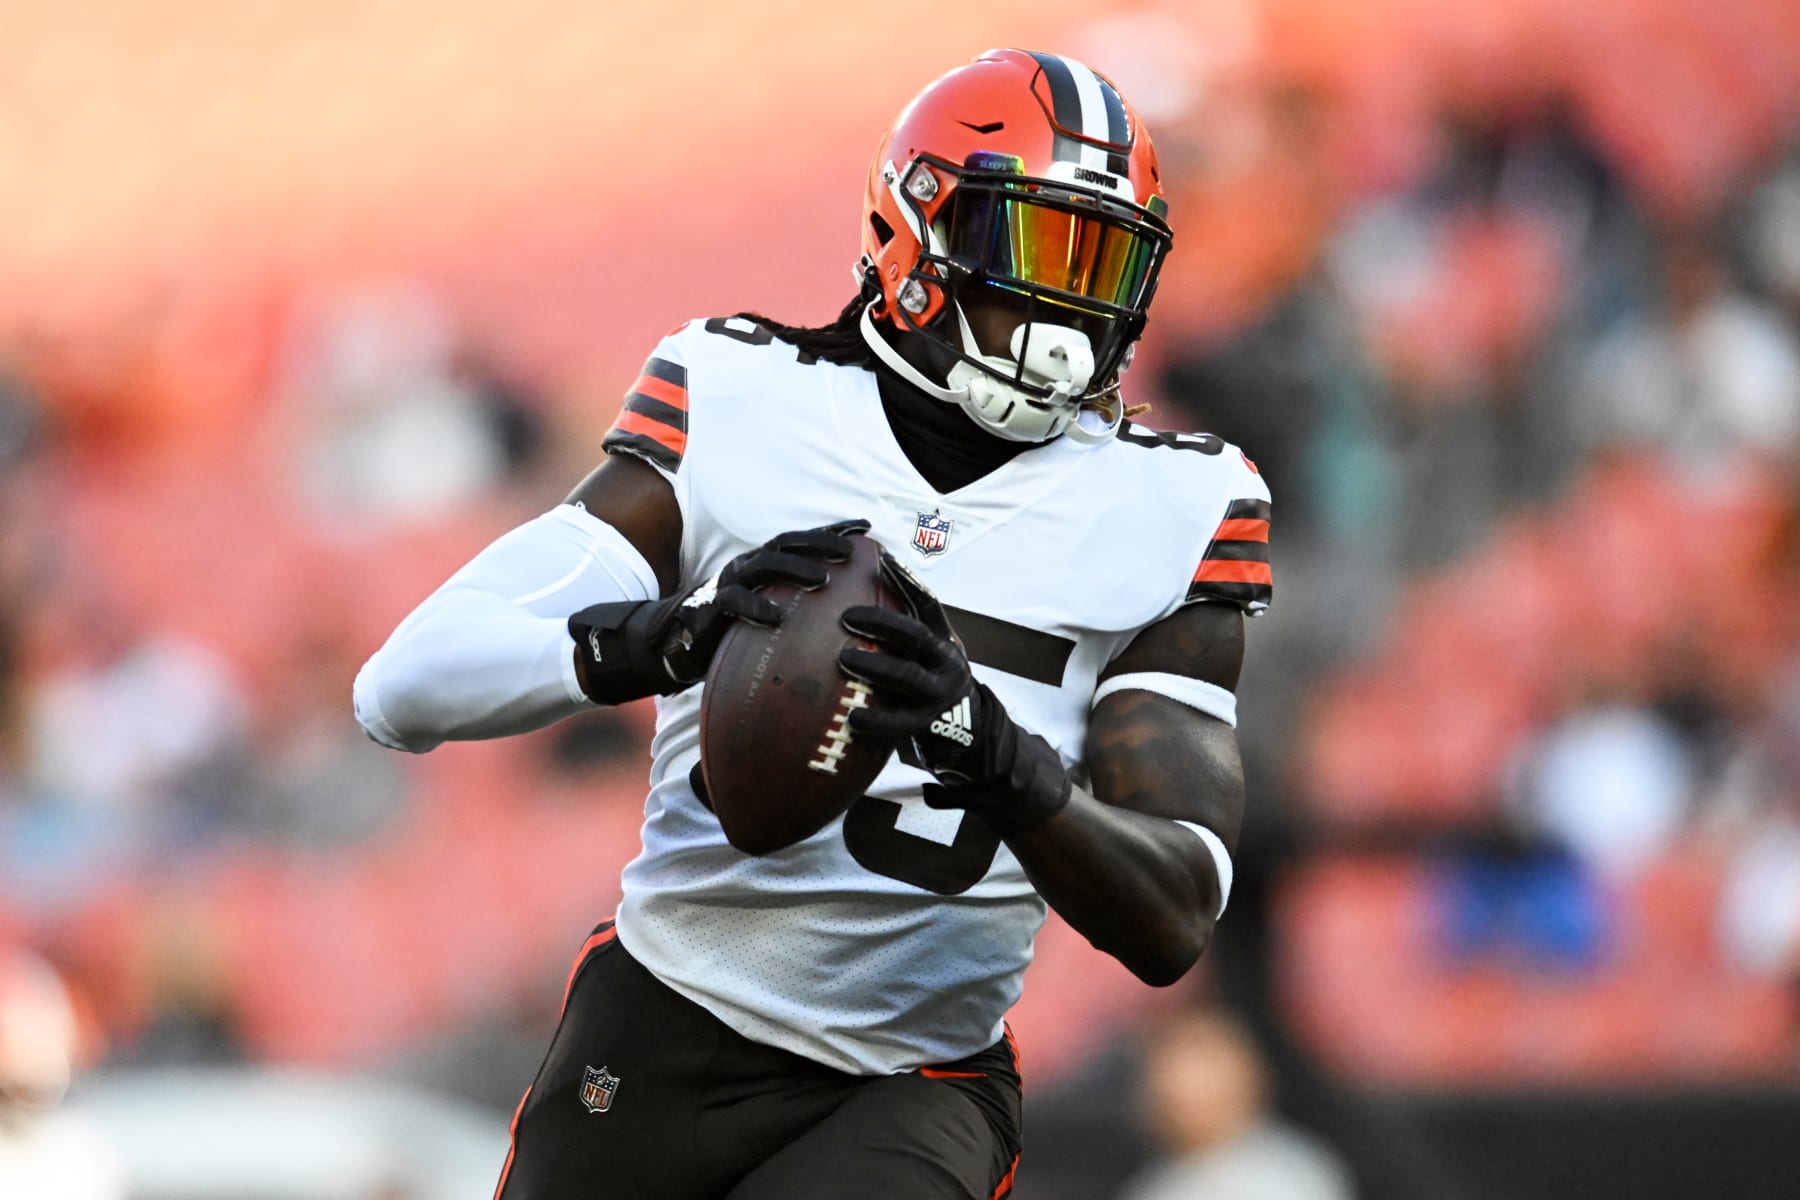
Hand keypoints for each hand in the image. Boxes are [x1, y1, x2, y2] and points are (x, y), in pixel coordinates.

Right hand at [571, 519, 868, 701]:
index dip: (833, 529)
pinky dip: (758, 609)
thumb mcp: (768, 610)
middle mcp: (747, 565)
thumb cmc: (732, 628)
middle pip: (787, 543)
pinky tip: (780, 618)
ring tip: (824, 579)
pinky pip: (735, 604)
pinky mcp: (711, 609)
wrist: (675, 644)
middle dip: (821, 542)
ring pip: (764, 565)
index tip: (867, 526)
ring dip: (795, 568)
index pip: (802, 539)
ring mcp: (729, 583)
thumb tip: (846, 610)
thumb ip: (799, 606)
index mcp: (763, 562)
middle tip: (853, 551)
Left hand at [837, 550, 1070, 832]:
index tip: (884, 557)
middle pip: (915, 636)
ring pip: (907, 676)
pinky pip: (901, 723)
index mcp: (944, 641)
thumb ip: (903, 637)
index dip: (907, 580)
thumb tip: (856, 600)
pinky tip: (853, 718)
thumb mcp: (927, 659)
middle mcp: (947, 663)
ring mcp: (941, 695)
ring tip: (843, 659)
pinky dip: (875, 719)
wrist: (973, 739)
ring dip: (873, 666)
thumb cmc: (932, 689)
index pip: (927, 604)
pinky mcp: (933, 727)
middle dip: (881, 623)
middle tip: (846, 616)